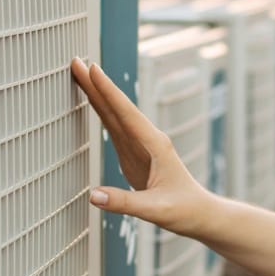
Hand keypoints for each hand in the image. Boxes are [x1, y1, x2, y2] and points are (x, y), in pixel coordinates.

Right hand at [70, 58, 211, 234]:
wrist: (198, 213)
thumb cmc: (183, 209)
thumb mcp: (155, 210)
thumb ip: (124, 202)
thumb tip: (94, 195)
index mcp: (155, 144)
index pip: (126, 113)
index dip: (108, 91)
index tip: (92, 70)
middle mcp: (147, 139)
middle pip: (116, 107)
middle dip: (96, 84)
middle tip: (76, 62)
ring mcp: (139, 144)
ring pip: (113, 113)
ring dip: (96, 93)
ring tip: (79, 73)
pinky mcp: (133, 153)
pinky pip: (113, 126)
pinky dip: (100, 111)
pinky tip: (91, 100)